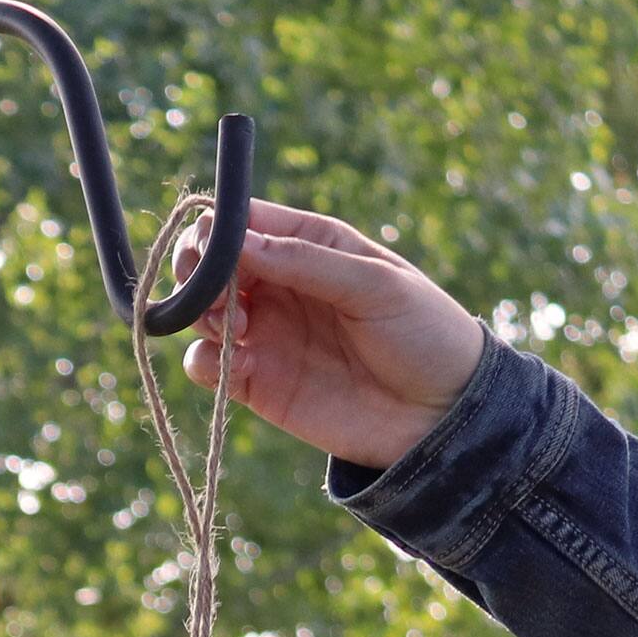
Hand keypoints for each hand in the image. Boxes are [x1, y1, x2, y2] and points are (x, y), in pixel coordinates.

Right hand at [177, 200, 487, 470]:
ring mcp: (264, 332)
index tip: (216, 251)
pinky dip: (203, 360)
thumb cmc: (424, 335)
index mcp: (308, 244)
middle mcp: (278, 284)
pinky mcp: (258, 381)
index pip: (238, 220)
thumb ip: (306, 262)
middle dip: (195, 271)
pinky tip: (236, 364)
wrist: (442, 416)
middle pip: (206, 262)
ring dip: (200, 314)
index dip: (214, 229)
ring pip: (198, 312)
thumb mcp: (376, 285)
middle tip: (218, 295)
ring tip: (239, 330)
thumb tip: (235, 241)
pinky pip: (205, 364)